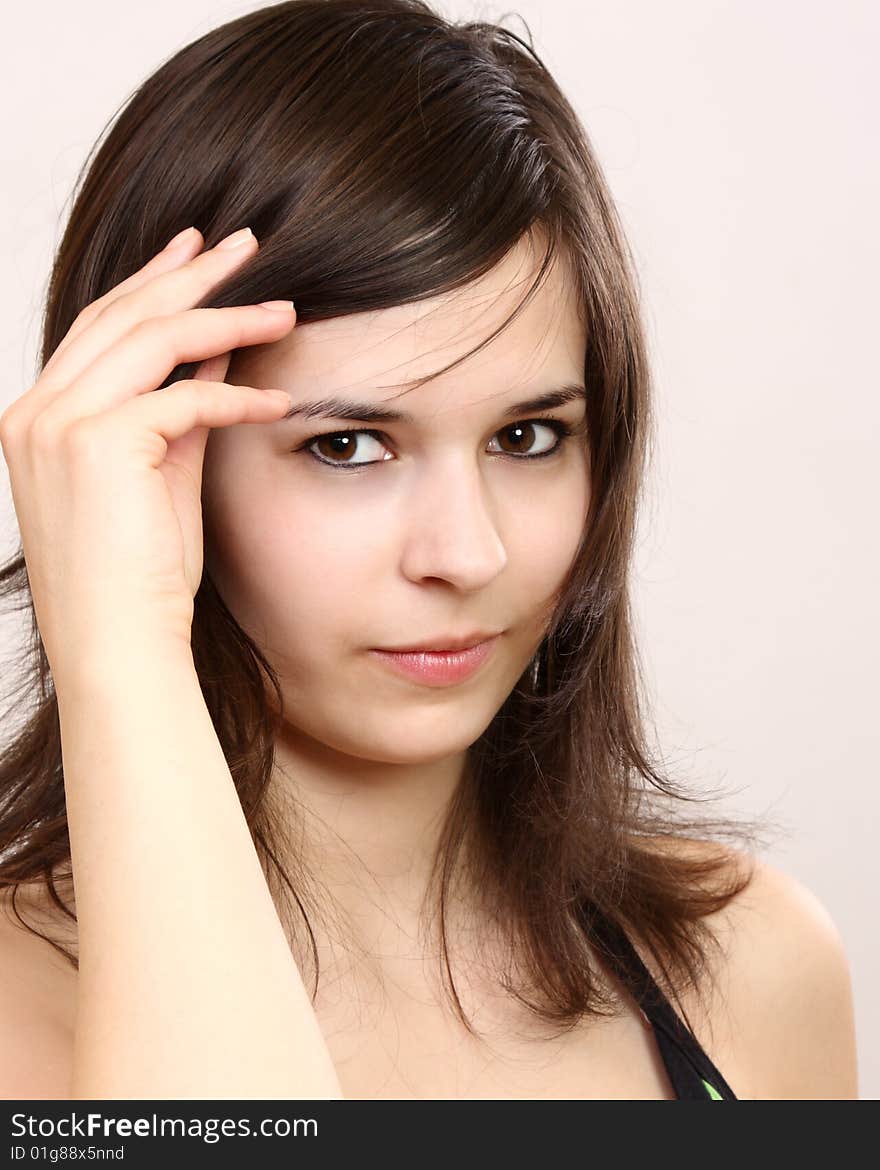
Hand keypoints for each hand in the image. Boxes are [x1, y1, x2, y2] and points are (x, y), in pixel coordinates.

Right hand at [0, 225, 294, 684]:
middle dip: (190, 273)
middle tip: (247, 244)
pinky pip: (183, 398)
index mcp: (39, 418)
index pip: (99, 329)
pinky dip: (236, 395)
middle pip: (121, 315)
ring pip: (150, 339)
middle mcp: (34, 412)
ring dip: (225, 317)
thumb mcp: (163, 476)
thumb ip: (182, 409)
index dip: (151, 284)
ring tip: (283, 307)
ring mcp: (57, 425)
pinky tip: (279, 399)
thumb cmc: (139, 578)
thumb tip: (219, 353)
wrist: (120, 645)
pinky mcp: (98, 446)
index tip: (196, 252)